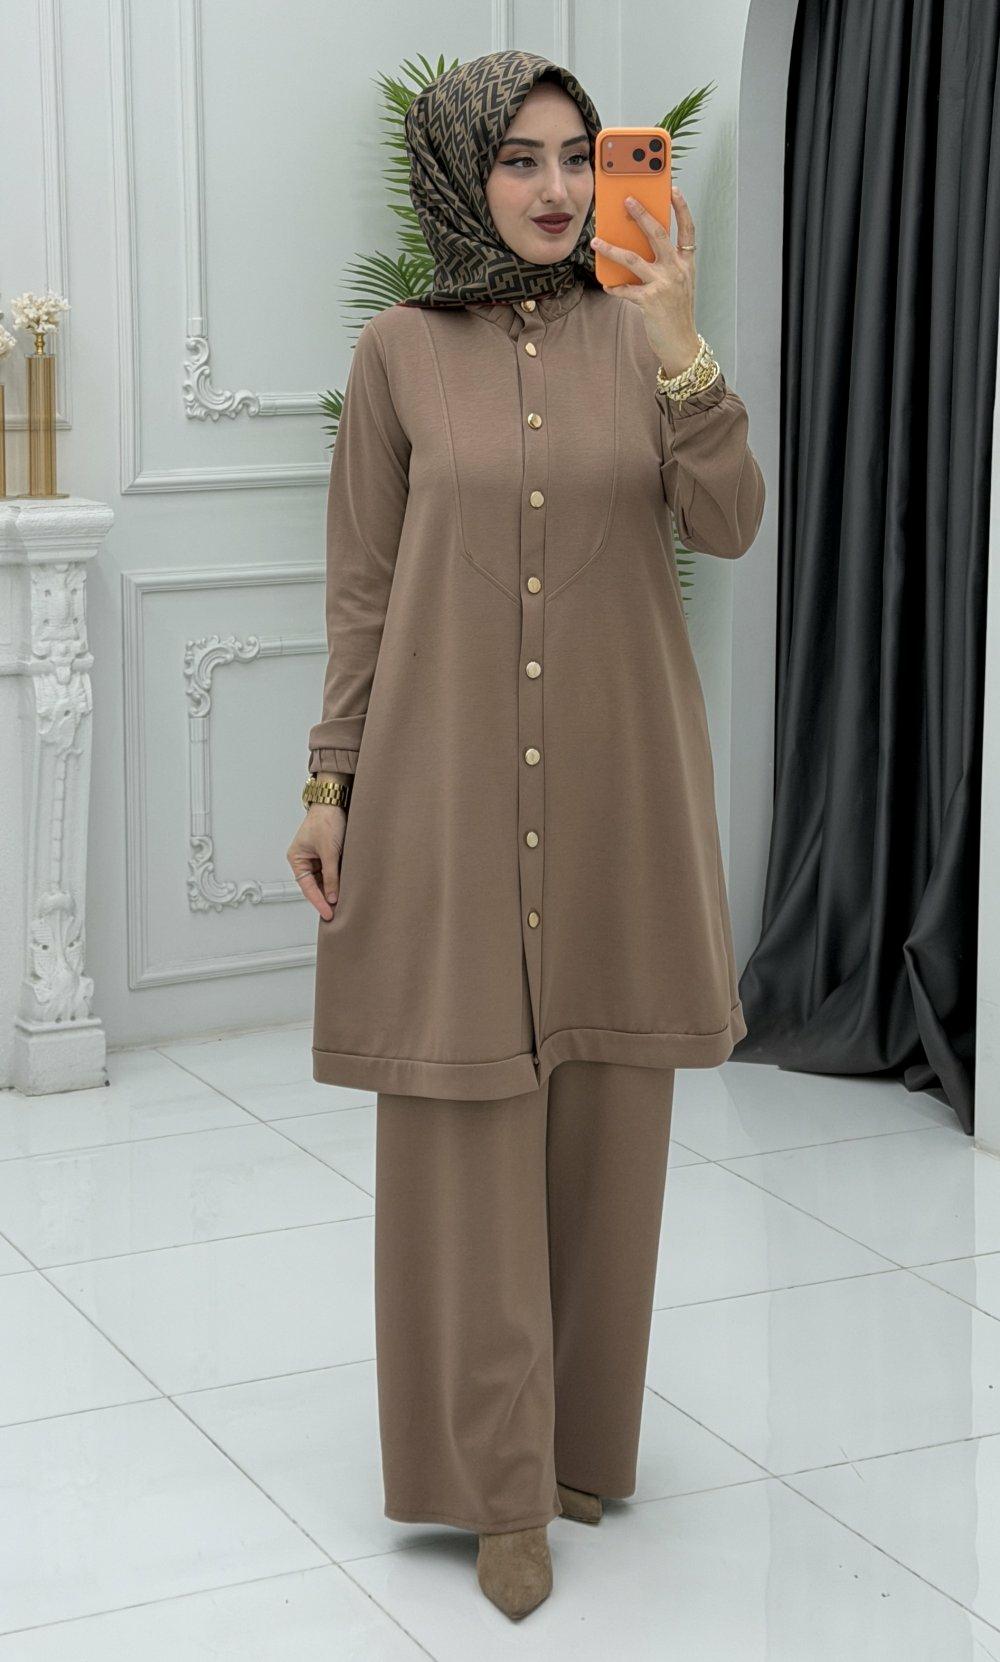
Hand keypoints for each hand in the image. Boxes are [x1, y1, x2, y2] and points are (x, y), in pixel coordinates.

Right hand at [286, 805, 345, 920]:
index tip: (328, 914)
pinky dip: (337, 881)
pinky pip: (331, 872)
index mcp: (297, 858)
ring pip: (323, 880)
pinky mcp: (327, 854)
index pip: (307, 887)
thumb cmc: (326, 821)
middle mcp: (304, 860)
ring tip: (343, 904)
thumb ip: (331, 876)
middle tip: (337, 914)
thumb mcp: (329, 851)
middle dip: (325, 898)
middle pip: (314, 886)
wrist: (335, 801)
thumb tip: (332, 897)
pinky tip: (345, 889)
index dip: (318, 902)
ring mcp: (316, 858)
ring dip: (332, 890)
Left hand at [591, 184, 700, 377]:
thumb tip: (638, 249)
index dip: (681, 207)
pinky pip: (625, 289)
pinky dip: (614, 288)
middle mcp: (677, 270)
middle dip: (641, 214)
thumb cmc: (676, 313)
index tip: (672, 189)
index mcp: (686, 263)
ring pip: (633, 259)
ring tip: (596, 241)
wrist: (681, 344)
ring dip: (611, 249)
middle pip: (658, 234)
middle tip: (627, 200)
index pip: (687, 229)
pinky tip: (607, 286)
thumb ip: (664, 265)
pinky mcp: (650, 301)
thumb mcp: (678, 284)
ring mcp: (664, 284)